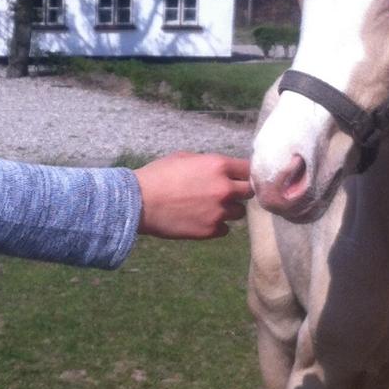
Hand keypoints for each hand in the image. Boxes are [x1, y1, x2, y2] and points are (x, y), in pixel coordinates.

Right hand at [134, 152, 252, 239]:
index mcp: (219, 166)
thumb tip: (221, 170)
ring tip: (210, 208)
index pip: (248, 169)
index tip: (238, 177)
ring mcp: (219, 211)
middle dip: (239, 192)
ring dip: (229, 210)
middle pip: (249, 192)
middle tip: (225, 193)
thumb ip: (208, 164)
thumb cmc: (157, 176)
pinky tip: (202, 220)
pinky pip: (225, 229)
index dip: (243, 173)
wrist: (139, 202)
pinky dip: (217, 225)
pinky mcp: (211, 230)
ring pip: (239, 212)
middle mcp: (225, 189)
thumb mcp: (184, 158)